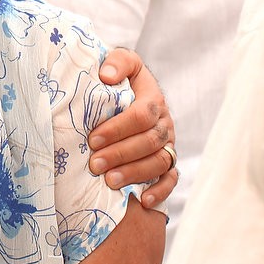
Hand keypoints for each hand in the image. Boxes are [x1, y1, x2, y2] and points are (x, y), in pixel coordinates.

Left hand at [88, 48, 177, 207]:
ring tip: (110, 181)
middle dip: (121, 154)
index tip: (93, 138)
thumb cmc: (119, 80)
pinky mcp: (169, 163)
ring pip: (159, 162)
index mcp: (153, 99)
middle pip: (149, 141)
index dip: (118, 128)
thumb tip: (106, 76)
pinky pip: (171, 179)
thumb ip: (117, 63)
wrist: (130, 93)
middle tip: (95, 164)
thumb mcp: (121, 63)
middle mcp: (164, 123)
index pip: (141, 115)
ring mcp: (168, 144)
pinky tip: (143, 200)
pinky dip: (159, 191)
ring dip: (135, 173)